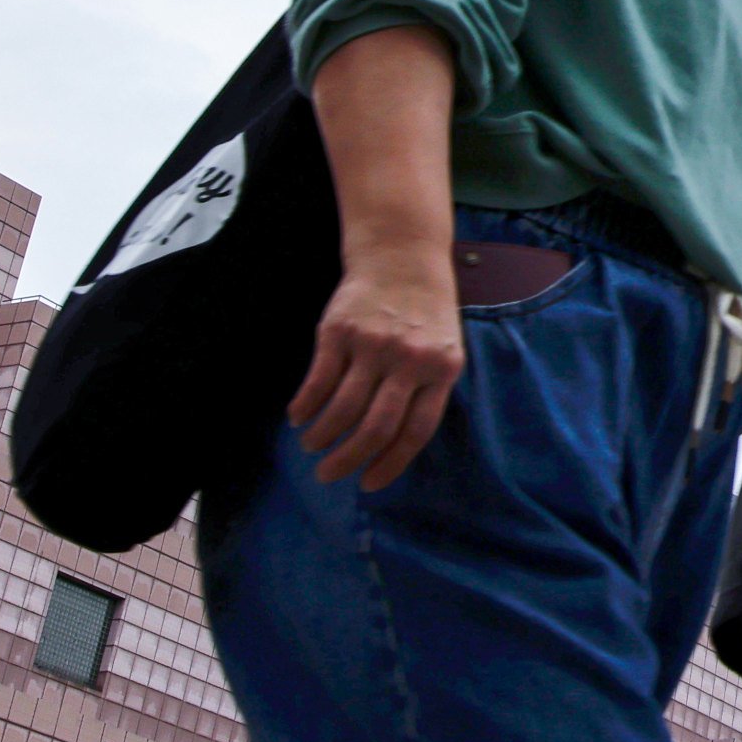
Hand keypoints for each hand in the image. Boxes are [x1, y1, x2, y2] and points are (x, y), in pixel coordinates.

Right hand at [290, 236, 464, 487]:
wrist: (402, 256)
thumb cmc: (425, 312)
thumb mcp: (443, 349)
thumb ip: (425, 391)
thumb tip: (392, 447)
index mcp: (441, 369)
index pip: (415, 431)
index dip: (391, 463)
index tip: (369, 484)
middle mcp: (408, 359)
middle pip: (376, 426)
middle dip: (348, 459)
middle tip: (328, 476)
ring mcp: (372, 345)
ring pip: (343, 408)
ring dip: (322, 437)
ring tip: (312, 447)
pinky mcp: (339, 331)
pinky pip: (318, 380)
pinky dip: (305, 406)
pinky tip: (298, 418)